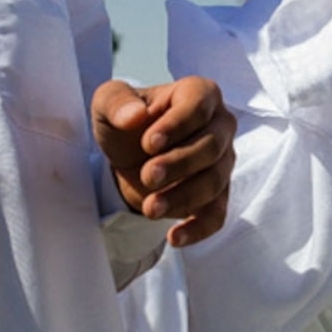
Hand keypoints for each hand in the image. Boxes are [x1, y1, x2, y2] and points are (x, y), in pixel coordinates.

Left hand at [93, 76, 235, 246]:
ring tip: (149, 208)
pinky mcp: (218, 194)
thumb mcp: (108, 104)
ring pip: (214, 181)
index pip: (199, 106)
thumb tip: (135, 117)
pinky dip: (198, 228)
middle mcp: (220, 125)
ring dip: (182, 197)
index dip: (177, 125)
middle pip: (211, 146)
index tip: (149, 143)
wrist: (128, 157)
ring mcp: (223, 162)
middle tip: (147, 175)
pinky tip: (174, 237)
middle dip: (178, 164)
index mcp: (200, 94)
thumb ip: (117, 102)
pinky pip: (217, 214)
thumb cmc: (125, 122)